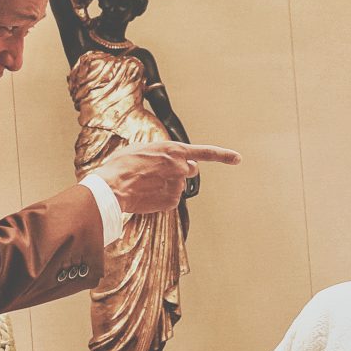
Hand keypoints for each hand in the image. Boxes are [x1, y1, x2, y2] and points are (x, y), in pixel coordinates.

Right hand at [95, 141, 240, 214]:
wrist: (112, 186)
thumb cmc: (122, 165)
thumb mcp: (142, 148)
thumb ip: (161, 152)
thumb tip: (167, 160)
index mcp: (173, 150)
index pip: (205, 153)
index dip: (223, 155)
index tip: (237, 159)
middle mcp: (180, 167)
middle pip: (191, 170)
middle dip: (181, 171)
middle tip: (160, 173)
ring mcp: (176, 186)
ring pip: (178, 186)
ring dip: (167, 184)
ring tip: (146, 183)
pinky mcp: (171, 202)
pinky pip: (171, 199)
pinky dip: (161, 198)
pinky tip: (147, 194)